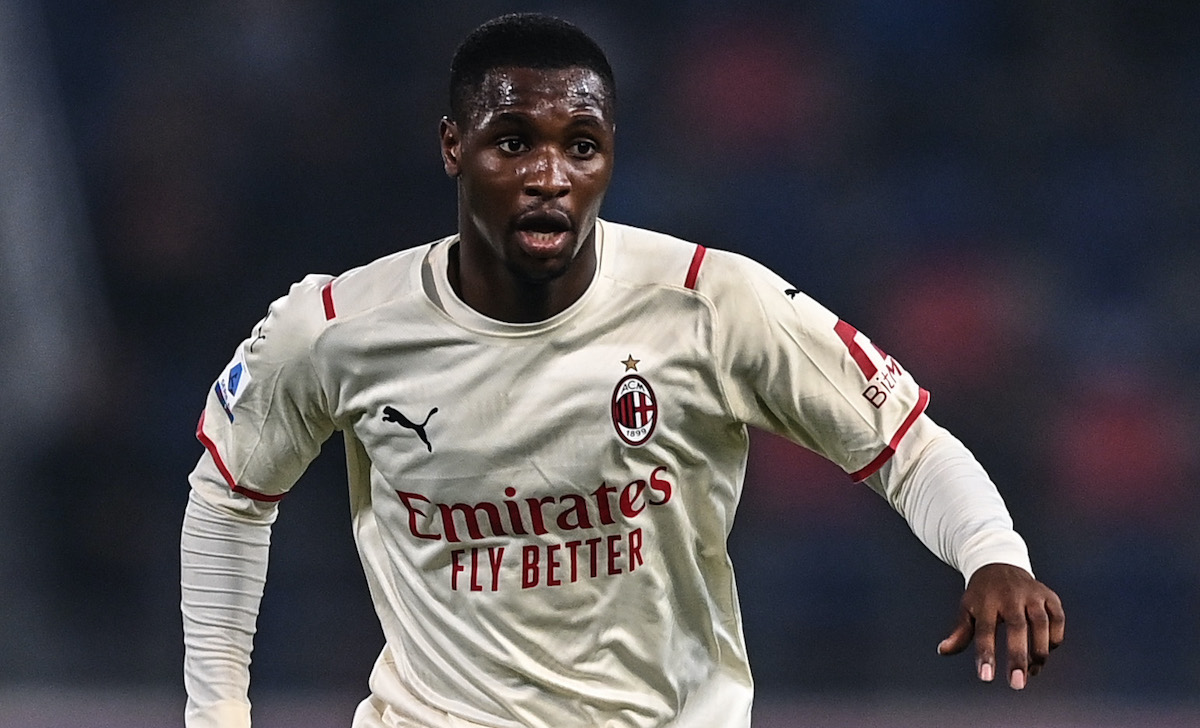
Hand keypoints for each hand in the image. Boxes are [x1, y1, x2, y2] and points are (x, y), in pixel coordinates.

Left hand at [937, 563, 1064, 689]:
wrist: (1000, 564)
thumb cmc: (982, 594)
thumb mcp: (967, 608)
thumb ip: (959, 632)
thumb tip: (943, 650)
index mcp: (986, 601)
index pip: (985, 630)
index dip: (986, 654)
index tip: (986, 677)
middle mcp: (1010, 596)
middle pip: (1017, 627)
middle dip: (1018, 657)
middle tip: (1017, 684)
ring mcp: (1032, 595)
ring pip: (1041, 624)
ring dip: (1039, 652)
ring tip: (1032, 672)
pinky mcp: (1049, 596)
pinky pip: (1057, 619)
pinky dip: (1055, 638)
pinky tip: (1046, 650)